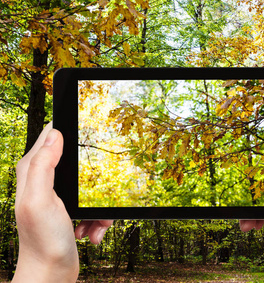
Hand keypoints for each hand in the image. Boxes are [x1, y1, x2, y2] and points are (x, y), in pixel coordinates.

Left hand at [13, 123, 112, 282]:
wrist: (51, 273)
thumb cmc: (42, 240)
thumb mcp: (40, 199)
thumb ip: (43, 166)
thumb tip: (54, 133)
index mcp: (33, 170)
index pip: (51, 134)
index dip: (70, 128)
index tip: (89, 130)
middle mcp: (44, 179)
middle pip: (78, 160)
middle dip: (94, 176)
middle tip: (98, 190)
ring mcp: (59, 195)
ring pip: (91, 184)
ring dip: (98, 204)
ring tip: (93, 221)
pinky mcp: (71, 209)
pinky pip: (94, 204)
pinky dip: (98, 218)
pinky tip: (91, 230)